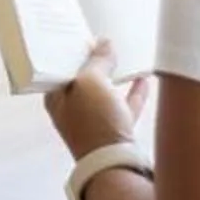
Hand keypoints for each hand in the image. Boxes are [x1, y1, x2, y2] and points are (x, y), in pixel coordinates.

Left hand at [45, 42, 150, 162]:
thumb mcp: (91, 82)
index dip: (70, 52)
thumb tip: (104, 44)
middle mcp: (72, 111)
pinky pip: (124, 105)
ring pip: (104, 93)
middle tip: (102, 43)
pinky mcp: (114, 131)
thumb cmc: (94, 123)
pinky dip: (133, 92)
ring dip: (113, 75)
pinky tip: (142, 79)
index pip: (60, 68)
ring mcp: (94, 122)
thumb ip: (97, 61)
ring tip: (122, 56)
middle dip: (93, 62)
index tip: (82, 37)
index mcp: (57, 98)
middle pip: (83, 80)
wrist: (115, 162)